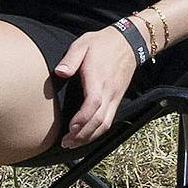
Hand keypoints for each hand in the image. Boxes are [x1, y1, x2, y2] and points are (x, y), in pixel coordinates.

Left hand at [50, 22, 141, 150]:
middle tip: (65, 143)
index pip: (93, 104)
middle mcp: (109, 92)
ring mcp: (115, 97)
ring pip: (105, 124)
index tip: (69, 128)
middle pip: (99, 120)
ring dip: (89, 137)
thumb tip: (60, 73)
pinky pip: (109, 120)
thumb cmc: (102, 44)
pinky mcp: (117, 99)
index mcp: (98, 79)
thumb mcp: (83, 44)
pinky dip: (97, 132)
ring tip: (73, 144)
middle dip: (82, 135)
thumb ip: (71, 59)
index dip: (82, 119)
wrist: (127, 43)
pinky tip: (86, 136)